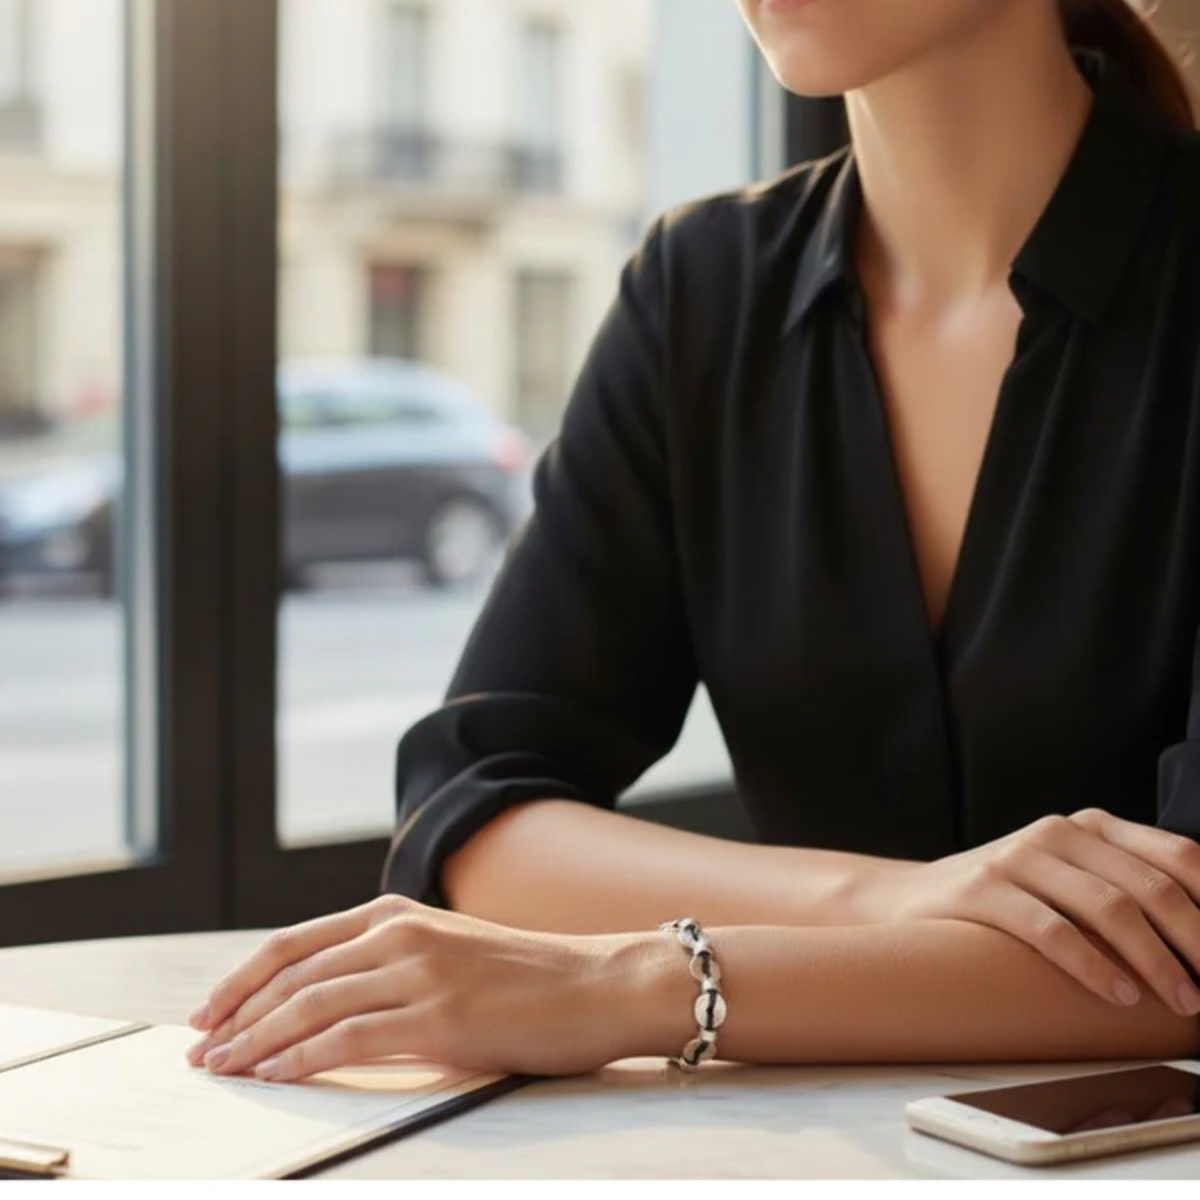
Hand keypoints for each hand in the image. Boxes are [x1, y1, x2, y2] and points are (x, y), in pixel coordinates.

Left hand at [184, 896, 678, 1080]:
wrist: (597, 984)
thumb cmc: (527, 978)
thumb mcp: (448, 953)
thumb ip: (391, 965)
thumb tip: (328, 1006)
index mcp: (397, 912)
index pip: (296, 944)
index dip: (243, 979)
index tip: (210, 1012)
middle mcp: (399, 933)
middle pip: (292, 975)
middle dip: (236, 1015)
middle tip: (201, 1051)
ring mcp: (419, 972)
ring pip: (309, 1006)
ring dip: (256, 1040)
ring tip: (224, 1068)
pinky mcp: (438, 1016)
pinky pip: (346, 1039)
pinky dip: (300, 1058)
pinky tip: (274, 1074)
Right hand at [862, 809, 1199, 1016]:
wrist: (909, 898)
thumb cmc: (1006, 900)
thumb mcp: (1069, 880)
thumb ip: (1125, 890)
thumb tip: (1197, 938)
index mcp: (1091, 826)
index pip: (1179, 855)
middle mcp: (1058, 832)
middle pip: (1152, 886)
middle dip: (1197, 942)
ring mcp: (1017, 856)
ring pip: (1109, 905)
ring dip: (1156, 961)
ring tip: (1180, 1002)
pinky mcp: (982, 889)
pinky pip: (1050, 928)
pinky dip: (1092, 964)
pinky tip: (1117, 993)